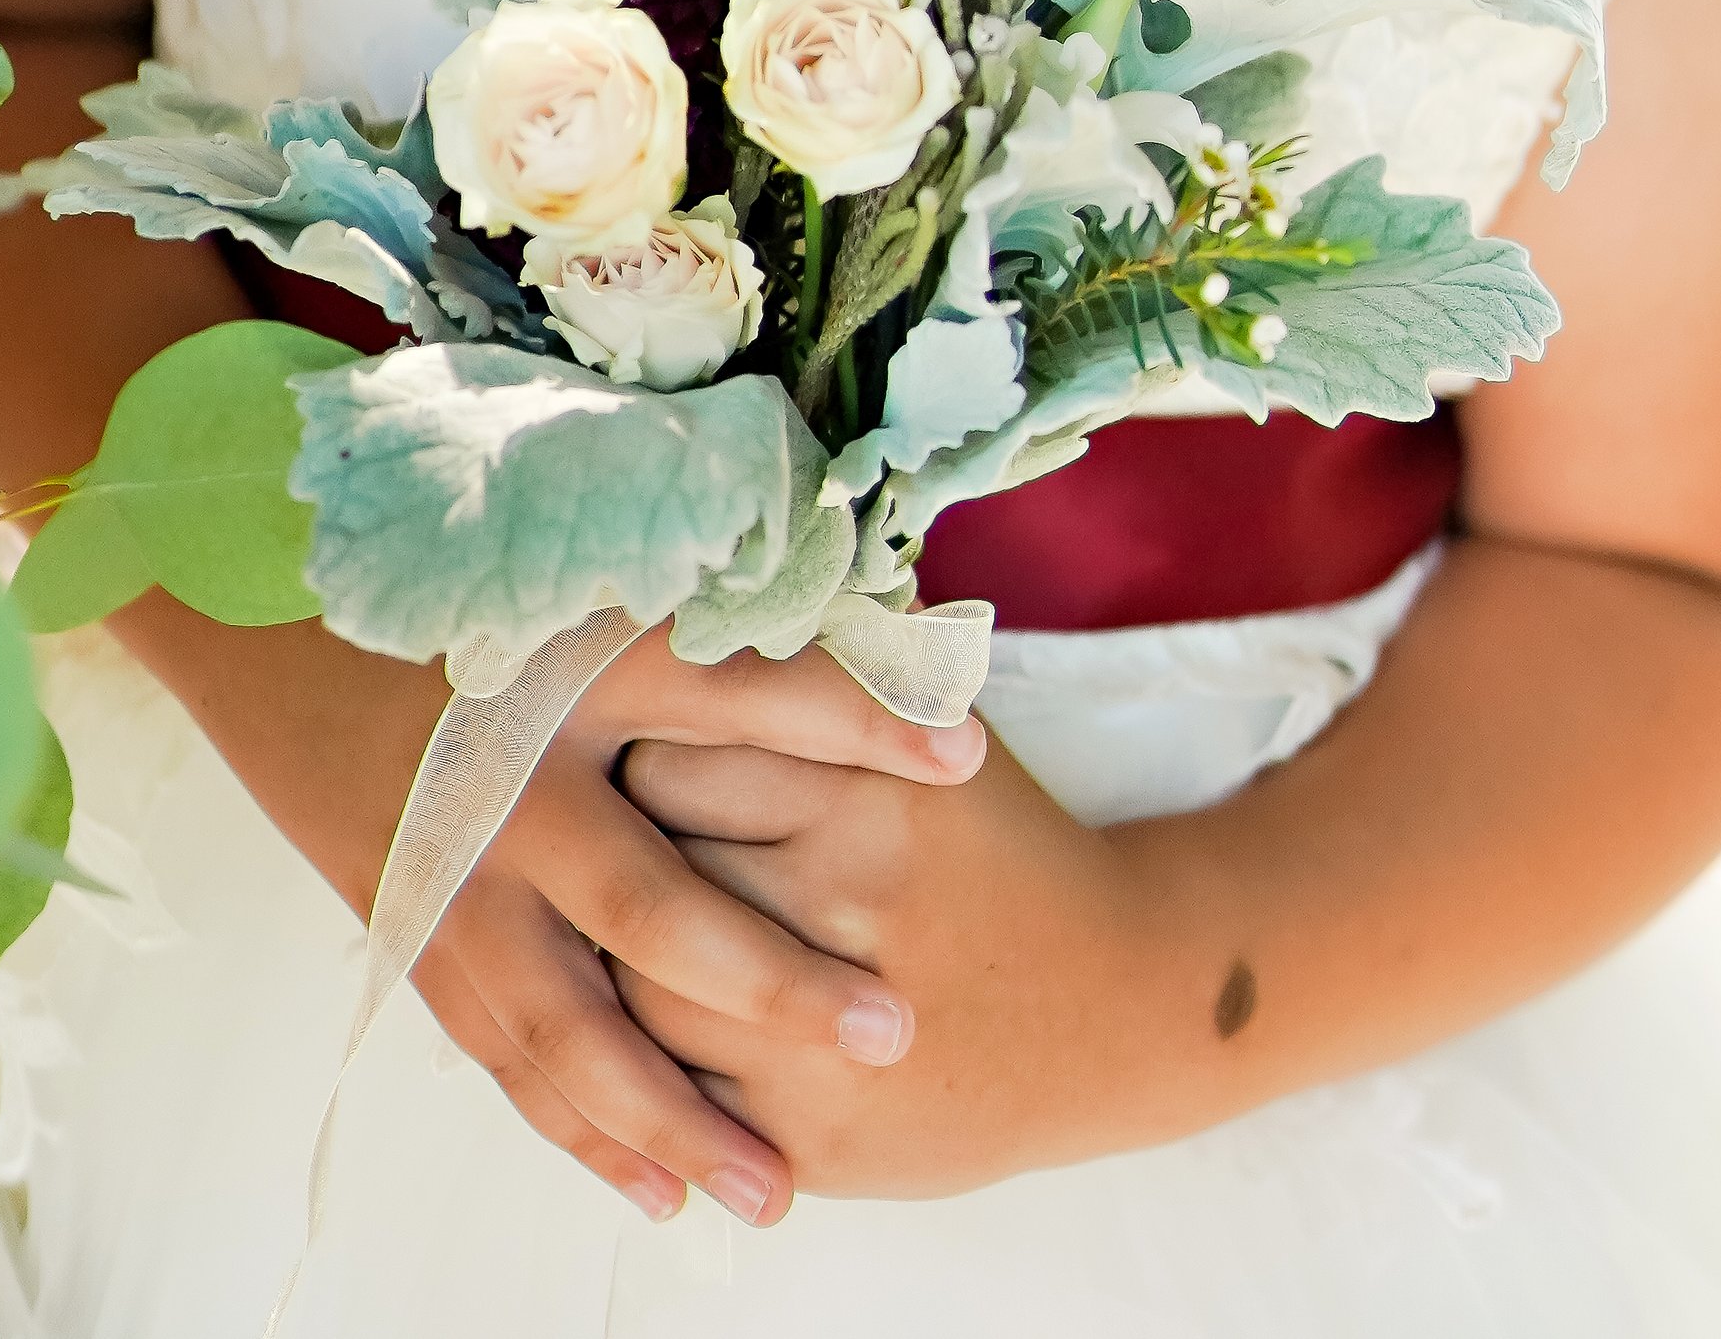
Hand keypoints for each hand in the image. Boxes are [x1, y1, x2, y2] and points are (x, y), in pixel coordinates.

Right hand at [410, 633, 986, 1226]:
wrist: (295, 636)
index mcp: (579, 670)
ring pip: (577, 1024)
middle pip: (653, 903)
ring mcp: (462, 877)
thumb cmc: (492, 606)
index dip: (852, 719)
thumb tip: (894, 625)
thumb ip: (730, 618)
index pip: (739, 694)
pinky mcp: (424, 941)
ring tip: (779, 1187)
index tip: (961, 757)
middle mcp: (517, 781)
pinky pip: (512, 1059)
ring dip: (676, 1115)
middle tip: (886, 1034)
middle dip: (772, 981)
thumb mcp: (603, 582)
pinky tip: (663, 1192)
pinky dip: (585, 1134)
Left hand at [614, 722, 1168, 1198]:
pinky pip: (677, 1098)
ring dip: (619, 973)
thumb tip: (726, 583)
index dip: (640, 763)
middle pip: (644, 878)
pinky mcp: (818, 1137)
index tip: (640, 762)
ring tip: (629, 939)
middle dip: (618, 869)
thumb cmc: (997, 852)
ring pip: (639, 997)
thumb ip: (838, 670)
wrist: (1109, 1008)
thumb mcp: (935, 739)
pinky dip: (655, 1068)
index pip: (669, 764)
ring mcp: (830, 1033)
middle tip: (610, 851)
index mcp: (872, 787)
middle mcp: (849, 903)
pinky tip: (673, 1025)